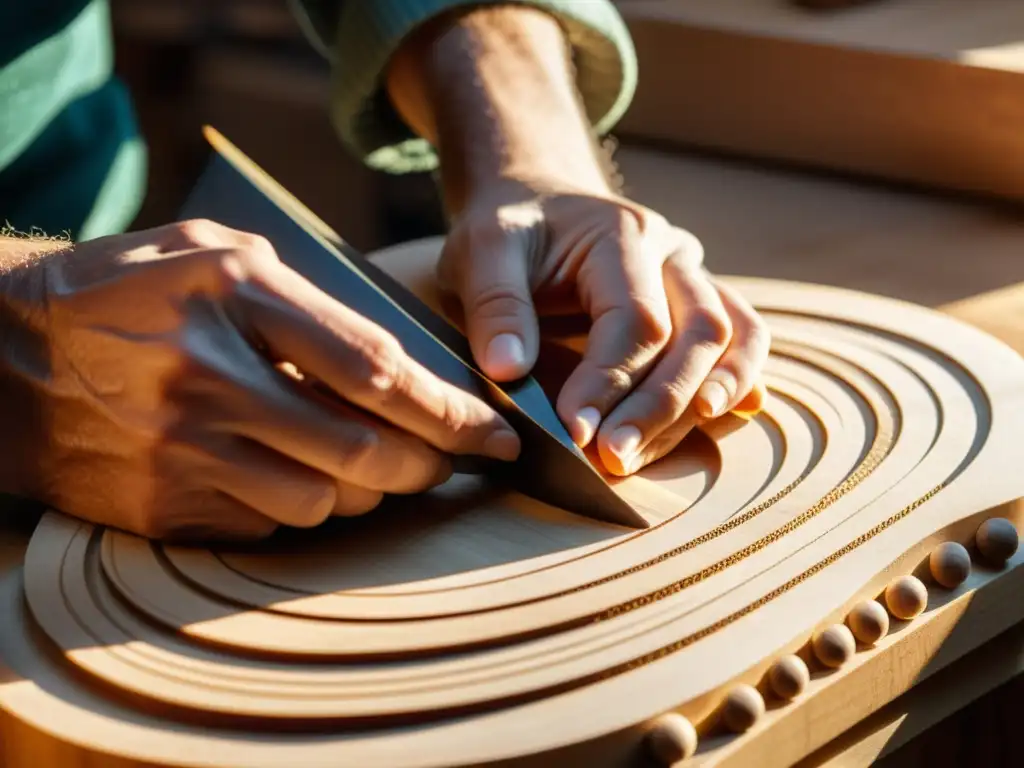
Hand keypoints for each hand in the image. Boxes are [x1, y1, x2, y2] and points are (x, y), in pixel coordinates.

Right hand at [0, 220, 519, 540]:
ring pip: (324, 502)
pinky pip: (270, 525)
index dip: (449, 411)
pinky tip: (304, 479)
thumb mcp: (215, 254)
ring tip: (373, 466)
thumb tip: (405, 365)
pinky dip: (307, 508)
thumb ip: (308, 300)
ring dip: (368, 493)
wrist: (2, 355)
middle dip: (428, 466)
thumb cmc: (127, 290)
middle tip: (454, 463)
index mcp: (234, 294)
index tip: (495, 435)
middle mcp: (209, 377)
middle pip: (361, 451)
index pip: (374, 369)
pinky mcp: (163, 505)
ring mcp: (182, 450)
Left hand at [439, 179, 768, 475]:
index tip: (574, 430)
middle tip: (614, 458)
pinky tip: (723, 418)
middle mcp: (671, 253)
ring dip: (699, 403)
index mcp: (621, 234)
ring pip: (730, 338)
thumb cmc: (509, 230)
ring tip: (650, 452)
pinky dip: (739, 379)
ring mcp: (691, 276)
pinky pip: (741, 337)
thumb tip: (510, 369)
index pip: (636, 319)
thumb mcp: (481, 250)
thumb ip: (495, 304)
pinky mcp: (697, 301)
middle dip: (659, 405)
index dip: (609, 381)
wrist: (536, 203)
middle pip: (698, 333)